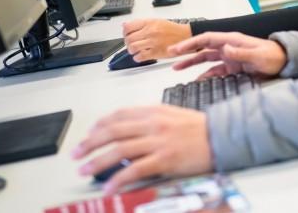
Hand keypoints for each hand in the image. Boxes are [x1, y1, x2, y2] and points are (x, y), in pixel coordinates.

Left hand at [72, 105, 210, 194]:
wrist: (221, 136)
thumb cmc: (199, 128)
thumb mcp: (173, 114)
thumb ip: (151, 119)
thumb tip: (131, 130)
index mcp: (153, 111)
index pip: (119, 115)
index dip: (99, 125)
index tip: (89, 134)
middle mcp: (152, 124)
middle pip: (113, 132)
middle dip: (90, 143)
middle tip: (76, 154)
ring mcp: (157, 141)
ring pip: (118, 150)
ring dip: (97, 161)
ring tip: (85, 169)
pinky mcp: (164, 159)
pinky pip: (134, 169)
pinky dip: (119, 178)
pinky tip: (109, 186)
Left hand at [122, 19, 191, 60]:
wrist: (186, 36)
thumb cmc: (172, 30)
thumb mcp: (156, 21)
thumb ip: (141, 23)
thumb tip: (125, 25)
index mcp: (149, 23)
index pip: (128, 27)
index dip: (125, 32)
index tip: (126, 35)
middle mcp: (150, 31)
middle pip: (129, 38)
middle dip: (127, 43)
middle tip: (131, 44)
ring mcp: (153, 42)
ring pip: (132, 48)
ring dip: (131, 51)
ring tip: (136, 50)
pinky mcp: (156, 52)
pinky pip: (140, 56)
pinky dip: (137, 58)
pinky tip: (140, 55)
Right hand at [168, 32, 287, 78]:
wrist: (285, 62)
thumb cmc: (273, 56)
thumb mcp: (258, 55)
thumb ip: (241, 52)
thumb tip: (225, 48)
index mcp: (232, 40)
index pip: (206, 39)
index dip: (190, 43)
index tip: (177, 48)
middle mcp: (228, 47)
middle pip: (202, 48)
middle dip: (186, 51)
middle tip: (170, 55)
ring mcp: (230, 57)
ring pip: (205, 59)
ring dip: (191, 63)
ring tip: (176, 68)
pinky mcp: (233, 67)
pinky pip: (215, 71)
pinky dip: (204, 75)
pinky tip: (196, 80)